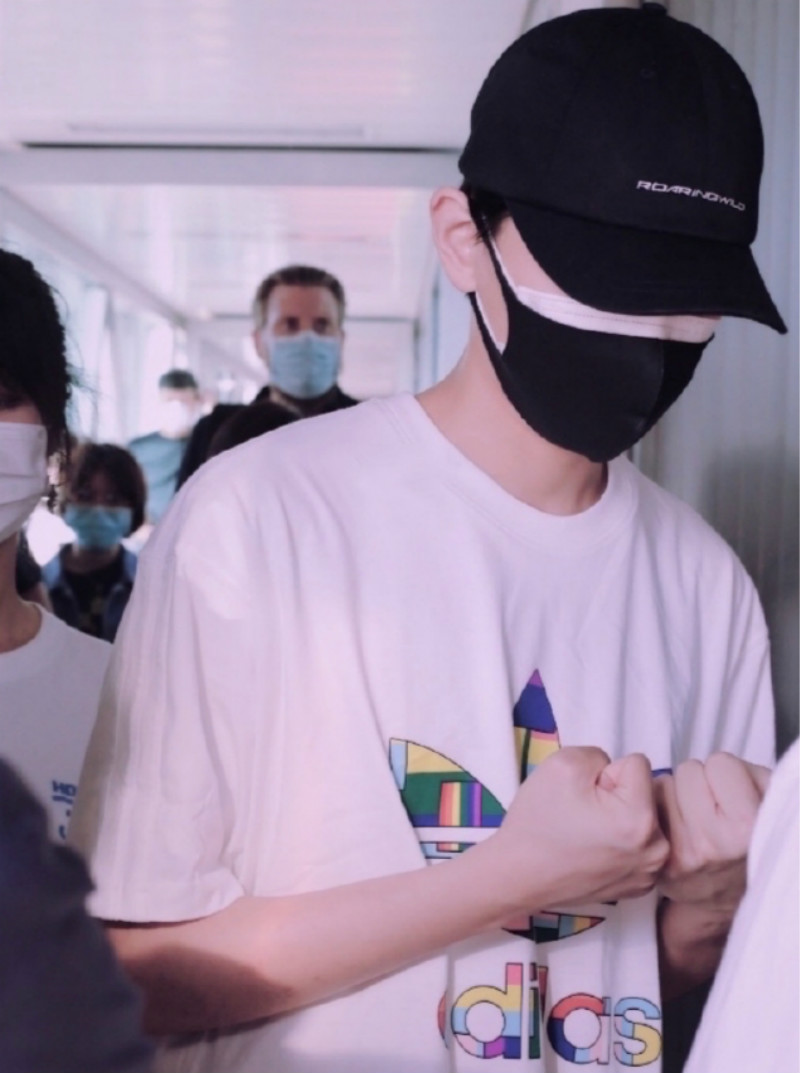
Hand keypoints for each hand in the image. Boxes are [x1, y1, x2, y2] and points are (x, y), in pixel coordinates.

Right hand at [485, 747, 668, 913]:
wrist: (518, 875)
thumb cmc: (538, 819)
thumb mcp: (563, 763)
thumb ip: (600, 755)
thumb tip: (616, 773)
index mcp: (640, 818)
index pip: (638, 764)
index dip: (605, 772)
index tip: (584, 795)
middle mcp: (656, 850)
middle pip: (647, 792)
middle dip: (619, 794)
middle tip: (586, 814)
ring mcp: (650, 873)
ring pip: (645, 818)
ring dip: (623, 817)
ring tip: (590, 832)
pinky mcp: (640, 886)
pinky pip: (641, 844)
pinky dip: (623, 842)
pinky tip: (595, 851)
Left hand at [655, 753, 770, 916]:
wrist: (732, 894)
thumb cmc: (749, 837)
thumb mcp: (766, 803)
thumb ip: (752, 778)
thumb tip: (723, 764)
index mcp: (744, 827)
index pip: (720, 763)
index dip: (728, 773)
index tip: (734, 793)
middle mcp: (710, 844)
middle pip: (687, 771)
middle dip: (700, 781)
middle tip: (713, 805)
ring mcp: (680, 855)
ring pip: (663, 784)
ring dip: (676, 794)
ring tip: (695, 817)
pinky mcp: (658, 862)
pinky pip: (647, 807)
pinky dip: (659, 811)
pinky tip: (676, 828)